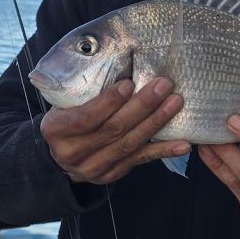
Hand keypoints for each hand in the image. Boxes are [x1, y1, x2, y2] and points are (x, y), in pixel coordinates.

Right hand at [40, 77, 188, 184]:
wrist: (62, 154)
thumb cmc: (67, 117)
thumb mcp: (65, 103)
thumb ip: (87, 91)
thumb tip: (124, 64)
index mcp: (57, 130)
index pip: (85, 117)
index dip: (109, 102)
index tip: (130, 83)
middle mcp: (73, 153)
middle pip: (113, 129)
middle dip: (142, 106)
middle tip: (163, 86)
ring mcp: (93, 167)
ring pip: (130, 144)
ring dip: (156, 122)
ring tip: (175, 103)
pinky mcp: (112, 174)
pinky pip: (140, 160)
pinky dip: (163, 151)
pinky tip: (182, 144)